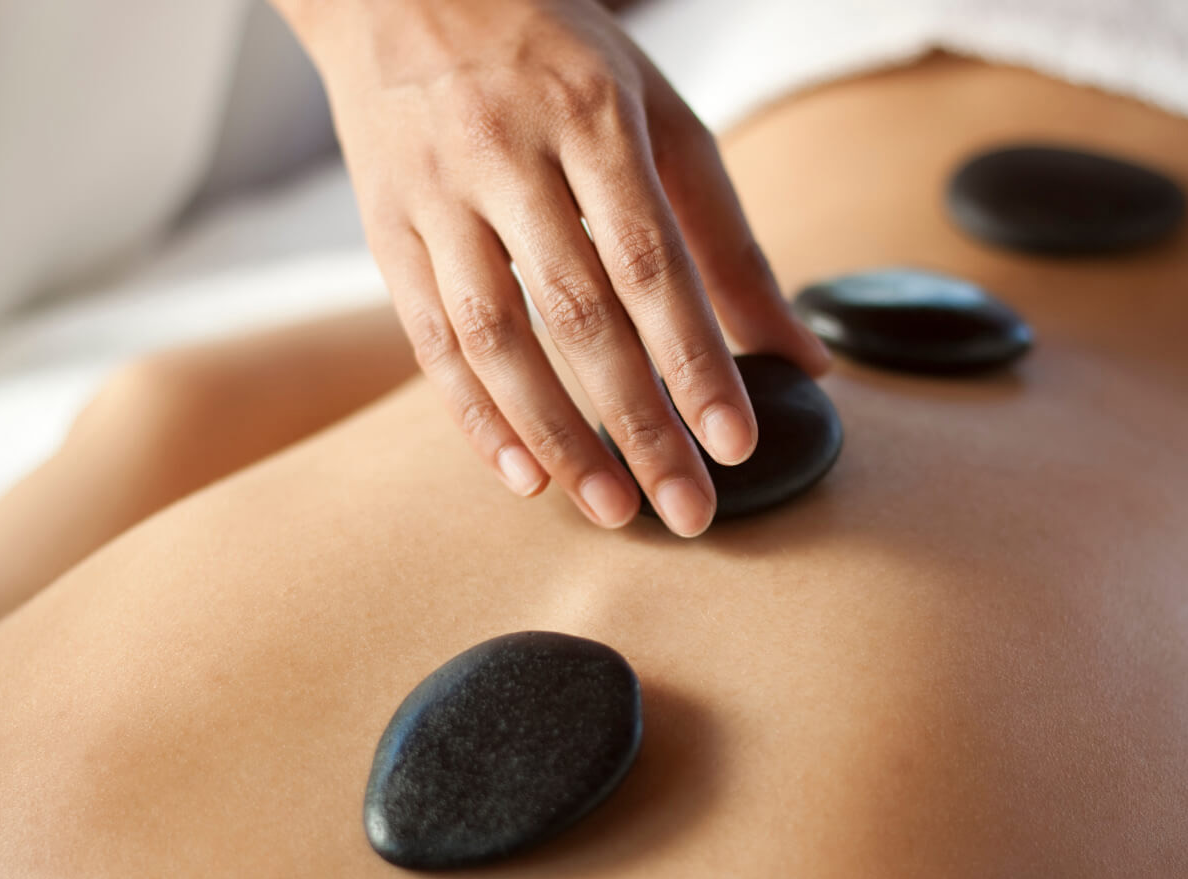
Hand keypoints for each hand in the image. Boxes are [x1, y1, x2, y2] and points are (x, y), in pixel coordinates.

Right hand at [275, 0, 831, 536]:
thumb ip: (725, 239)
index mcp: (590, 117)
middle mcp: (507, 154)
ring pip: (495, 338)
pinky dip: (475, 416)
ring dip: (557, 436)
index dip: (695, 359)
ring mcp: (437, 194)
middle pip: (579, 313)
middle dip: (639, 422)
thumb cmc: (555, 61)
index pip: (651, 260)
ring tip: (612, 508)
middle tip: (687, 508)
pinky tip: (524, 475)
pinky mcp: (386, 230)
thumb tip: (801, 353)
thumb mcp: (657, 119)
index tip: (734, 443)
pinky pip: (428, 339)